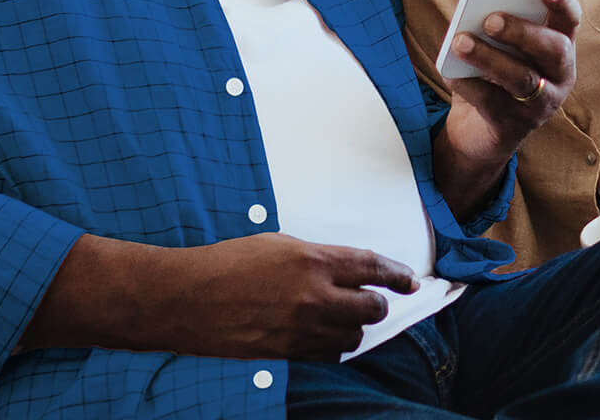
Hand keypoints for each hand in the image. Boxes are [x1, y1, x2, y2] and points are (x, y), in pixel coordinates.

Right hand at [149, 233, 417, 360]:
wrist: (188, 298)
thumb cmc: (226, 264)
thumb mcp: (276, 245)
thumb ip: (315, 258)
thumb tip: (340, 270)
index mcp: (313, 260)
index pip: (372, 268)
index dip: (397, 275)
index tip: (410, 280)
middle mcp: (315, 296)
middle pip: (371, 309)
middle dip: (377, 305)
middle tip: (373, 301)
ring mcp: (303, 328)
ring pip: (352, 337)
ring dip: (353, 329)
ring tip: (340, 319)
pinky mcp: (289, 352)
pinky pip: (328, 355)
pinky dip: (332, 347)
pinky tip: (323, 337)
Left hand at [435, 0, 580, 206]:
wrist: (478, 130)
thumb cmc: (490, 73)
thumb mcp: (497, 46)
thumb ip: (494, 23)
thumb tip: (474, 1)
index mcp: (558, 47)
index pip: (570, 20)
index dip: (562, 2)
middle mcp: (558, 76)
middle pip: (554, 49)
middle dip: (522, 32)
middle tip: (490, 20)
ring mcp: (541, 105)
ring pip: (522, 78)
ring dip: (489, 57)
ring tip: (460, 42)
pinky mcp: (515, 127)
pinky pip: (492, 102)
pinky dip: (468, 85)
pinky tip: (451, 74)